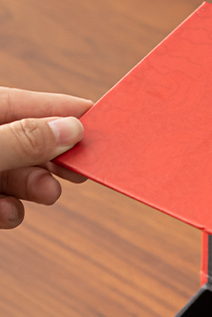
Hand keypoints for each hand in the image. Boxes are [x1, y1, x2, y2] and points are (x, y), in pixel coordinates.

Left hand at [0, 87, 92, 229]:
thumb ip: (23, 139)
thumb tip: (70, 129)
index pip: (26, 104)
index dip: (62, 110)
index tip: (97, 116)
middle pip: (29, 142)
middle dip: (55, 157)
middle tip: (82, 167)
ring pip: (18, 175)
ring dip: (36, 187)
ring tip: (48, 194)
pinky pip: (2, 203)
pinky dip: (10, 211)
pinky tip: (7, 212)